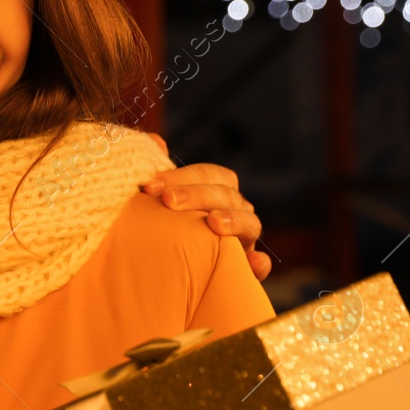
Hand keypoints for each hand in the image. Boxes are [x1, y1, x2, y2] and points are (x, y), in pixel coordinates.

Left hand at [140, 152, 270, 280]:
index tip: (149, 186)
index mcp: (217, 190)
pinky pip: (259, 265)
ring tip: (214, 223)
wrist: (163, 268)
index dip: (181, 176)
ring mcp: (245, 238)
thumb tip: (155, 140)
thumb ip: (159, 173)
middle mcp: (235, 210)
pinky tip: (252, 263)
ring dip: (234, 221)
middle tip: (168, 201)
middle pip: (226, 195)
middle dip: (196, 195)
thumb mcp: (158, 199)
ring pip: (250, 223)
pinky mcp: (247, 268)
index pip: (210, 174)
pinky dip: (258, 263)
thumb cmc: (163, 225)